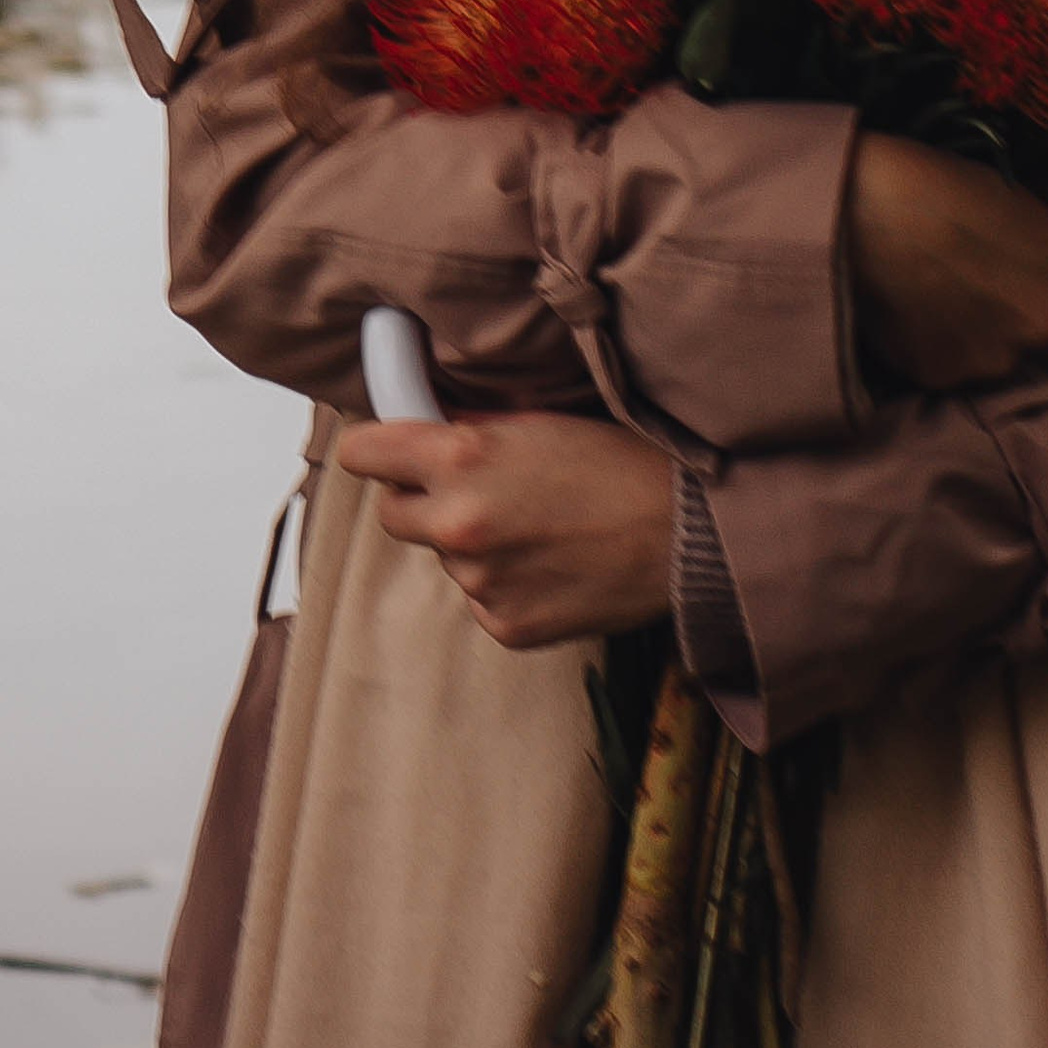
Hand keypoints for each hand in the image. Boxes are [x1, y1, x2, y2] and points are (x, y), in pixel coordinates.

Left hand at [333, 409, 675, 648]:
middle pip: (392, 514)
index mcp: (461, 457)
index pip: (363, 453)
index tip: (387, 450)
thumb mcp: (539, 421)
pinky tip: (552, 564)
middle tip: (472, 488)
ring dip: (472, 543)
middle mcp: (457, 524)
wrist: (685, 536)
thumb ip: (473, 427)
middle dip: (420, 499)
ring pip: (445, 559)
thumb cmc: (620, 462)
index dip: (375, 448)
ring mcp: (479, 582)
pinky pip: (482, 597)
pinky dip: (505, 582)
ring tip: (538, 527)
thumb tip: (429, 424)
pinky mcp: (505, 626)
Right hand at [845, 132, 1047, 391]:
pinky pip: (946, 364)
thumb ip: (1047, 227)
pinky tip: (909, 316)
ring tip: (932, 301)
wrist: (864, 212)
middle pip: (1033, 324)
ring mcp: (995, 358)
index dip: (1027, 270)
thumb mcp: (1006, 188)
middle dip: (1008, 310)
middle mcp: (1045, 324)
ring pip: (992, 353)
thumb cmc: (936, 182)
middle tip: (965, 283)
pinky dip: (932, 347)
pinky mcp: (945, 377)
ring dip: (973, 335)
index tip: (998, 260)